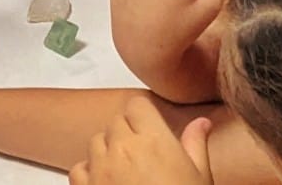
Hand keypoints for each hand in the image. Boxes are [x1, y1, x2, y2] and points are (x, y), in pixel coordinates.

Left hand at [69, 99, 211, 184]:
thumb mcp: (200, 176)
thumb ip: (196, 144)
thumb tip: (202, 122)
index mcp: (153, 139)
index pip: (137, 105)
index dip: (144, 116)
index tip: (151, 128)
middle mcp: (123, 147)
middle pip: (116, 122)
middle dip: (127, 133)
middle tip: (143, 155)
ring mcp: (100, 167)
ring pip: (96, 141)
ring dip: (108, 151)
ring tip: (126, 171)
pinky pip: (79, 167)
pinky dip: (89, 172)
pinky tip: (106, 183)